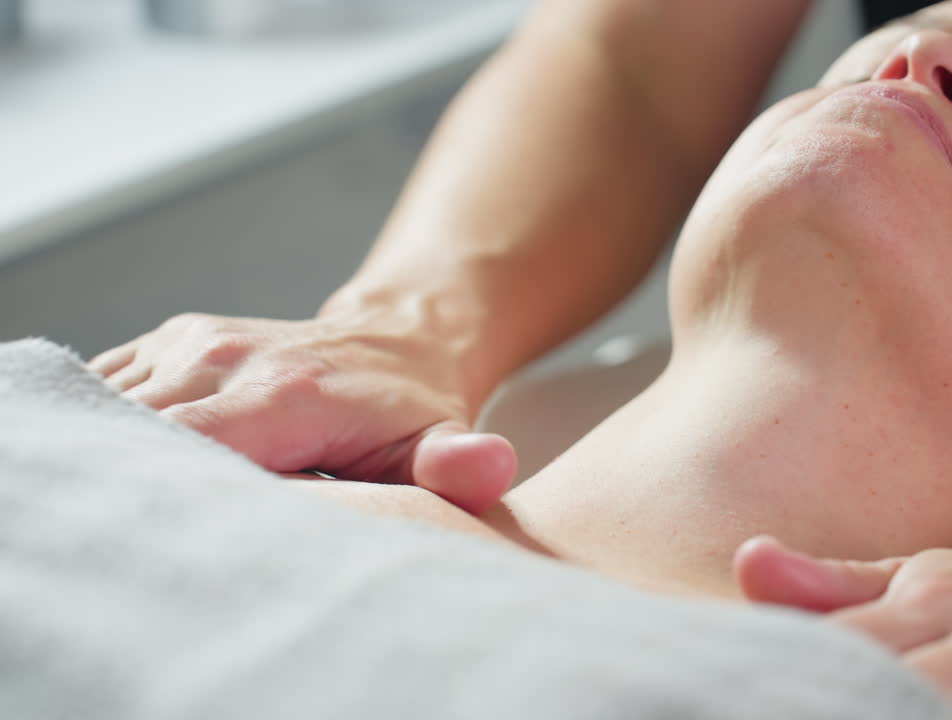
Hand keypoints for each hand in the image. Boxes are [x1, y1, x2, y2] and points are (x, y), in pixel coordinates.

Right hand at [89, 311, 513, 512]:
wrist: (401, 336)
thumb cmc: (413, 408)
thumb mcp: (442, 441)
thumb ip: (456, 464)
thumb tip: (485, 466)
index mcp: (283, 393)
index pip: (182, 448)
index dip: (159, 498)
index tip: (159, 538)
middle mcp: (225, 357)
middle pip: (132, 432)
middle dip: (124, 487)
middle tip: (135, 536)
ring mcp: (191, 342)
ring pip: (108, 408)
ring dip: (110, 458)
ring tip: (131, 504)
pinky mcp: (169, 340)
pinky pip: (102, 385)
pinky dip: (100, 425)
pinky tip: (126, 462)